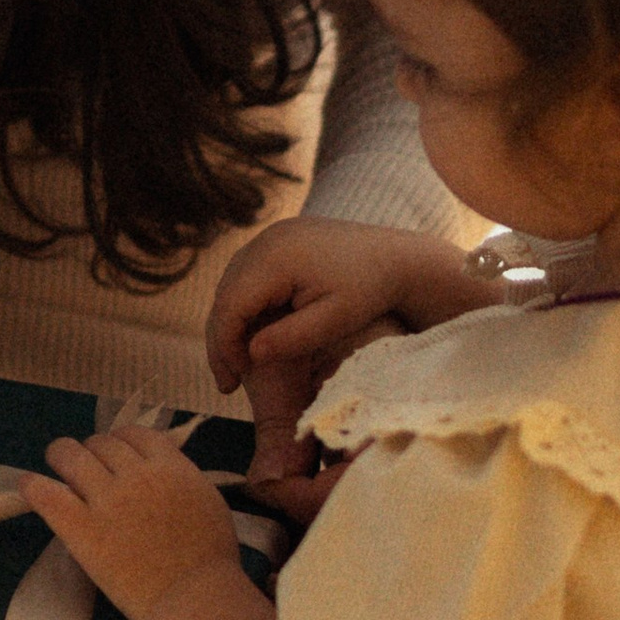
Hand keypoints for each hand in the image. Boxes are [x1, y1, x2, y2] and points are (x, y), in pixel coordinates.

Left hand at [17, 428, 243, 619]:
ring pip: (71, 456)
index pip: (135, 434)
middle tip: (88, 467)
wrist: (195, 598)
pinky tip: (29, 485)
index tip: (115, 455)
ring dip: (62, 455)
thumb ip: (181, 481)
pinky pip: (46, 495)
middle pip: (102, 443)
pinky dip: (34, 486)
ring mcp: (106, 500)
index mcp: (171, 466)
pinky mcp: (81, 529)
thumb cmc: (211, 560)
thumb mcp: (207, 502)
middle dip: (93, 451)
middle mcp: (136, 474)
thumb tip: (162, 475)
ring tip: (57, 464)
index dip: (121, 441)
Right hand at [206, 220, 502, 485]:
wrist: (398, 257)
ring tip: (236, 365)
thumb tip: (249, 355)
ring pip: (231, 285)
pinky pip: (248, 276)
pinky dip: (245, 307)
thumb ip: (291, 339)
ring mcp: (271, 235)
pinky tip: (253, 337)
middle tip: (227, 383)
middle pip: (225, 295)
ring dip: (230, 324)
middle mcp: (267, 239)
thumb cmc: (371, 292)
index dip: (224, 348)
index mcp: (277, 258)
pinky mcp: (279, 239)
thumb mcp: (334, 321)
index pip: (231, 306)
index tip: (231, 384)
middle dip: (221, 341)